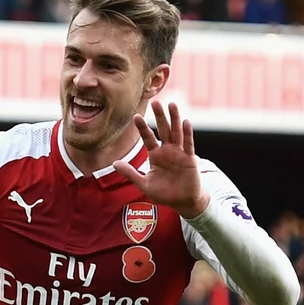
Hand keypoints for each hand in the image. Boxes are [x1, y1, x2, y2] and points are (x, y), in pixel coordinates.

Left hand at [113, 102, 208, 218]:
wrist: (182, 202)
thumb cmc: (164, 193)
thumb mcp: (144, 184)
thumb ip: (130, 173)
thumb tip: (113, 163)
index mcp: (156, 155)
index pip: (148, 138)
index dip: (143, 128)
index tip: (135, 116)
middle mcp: (167, 151)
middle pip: (163, 130)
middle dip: (160, 116)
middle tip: (155, 102)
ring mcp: (179, 153)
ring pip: (176, 132)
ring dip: (174, 119)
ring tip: (172, 104)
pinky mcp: (190, 159)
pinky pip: (188, 144)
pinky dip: (187, 134)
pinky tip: (185, 122)